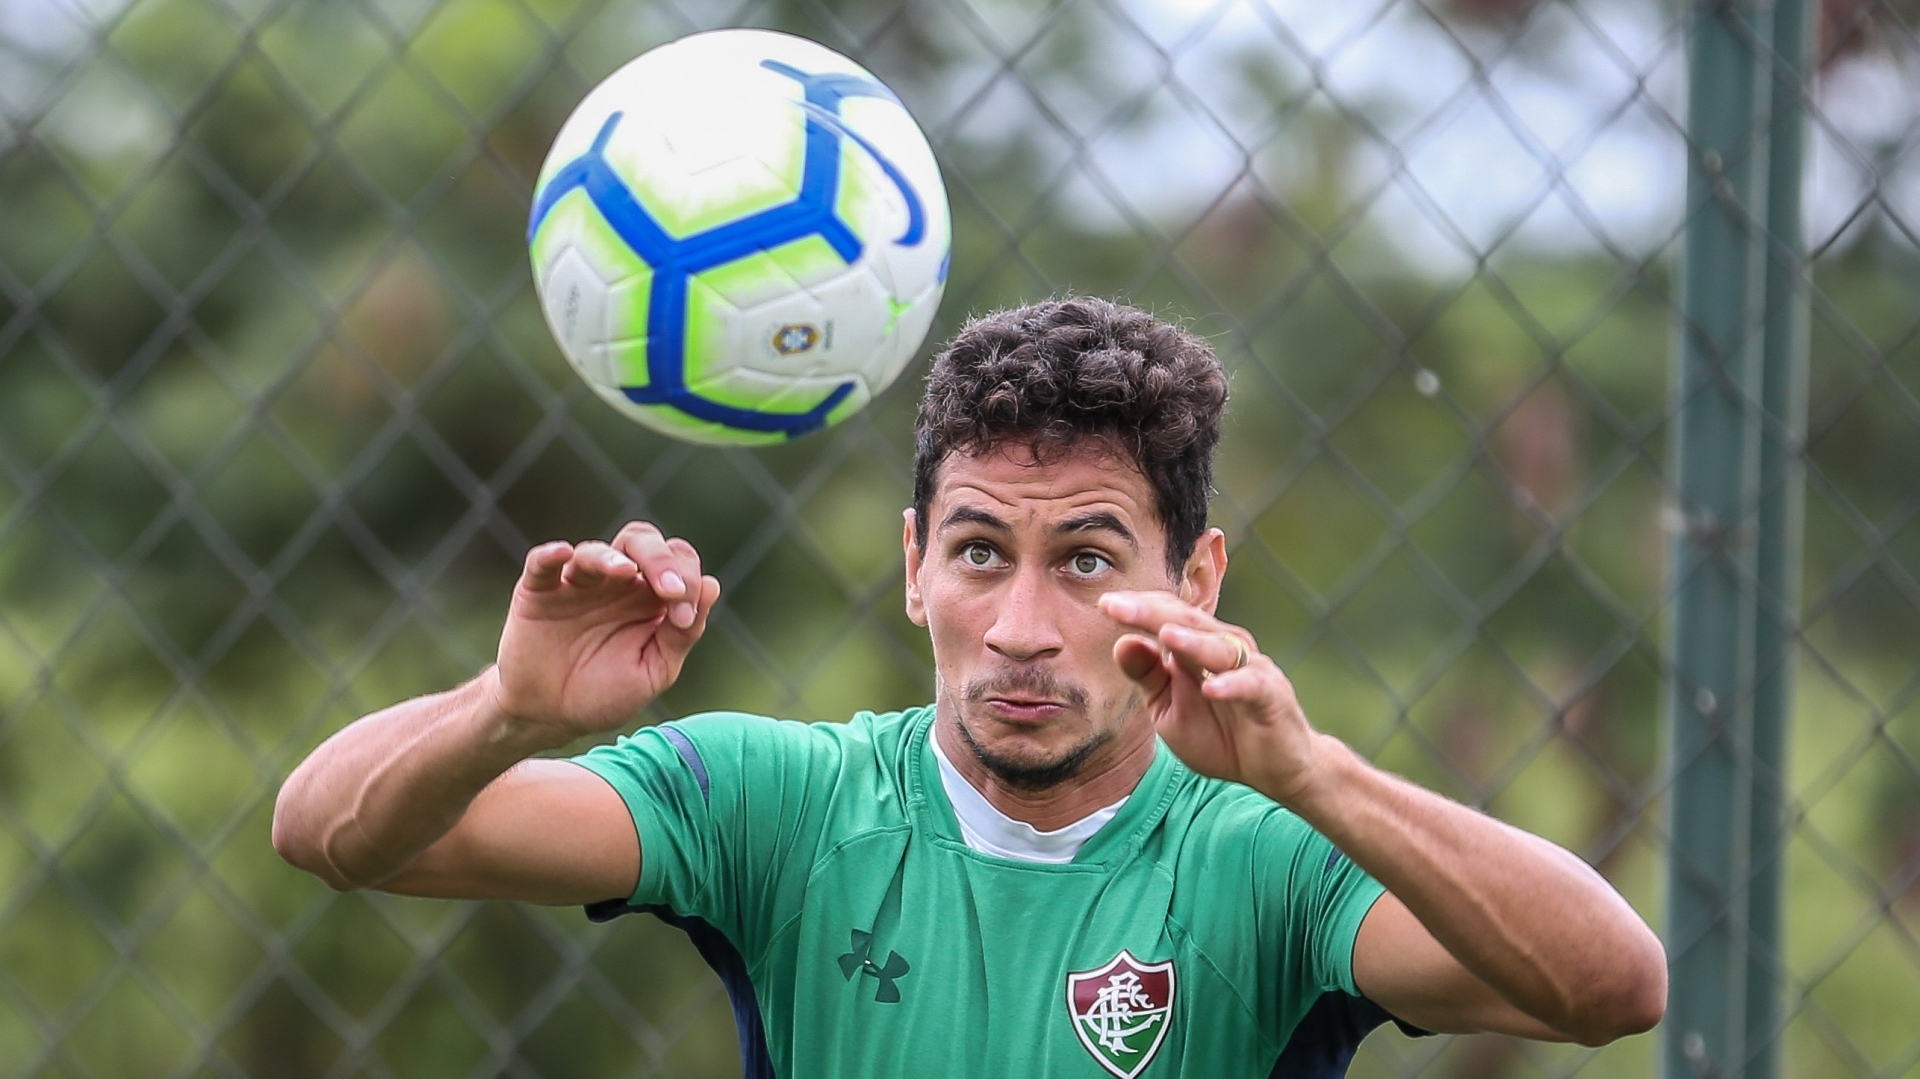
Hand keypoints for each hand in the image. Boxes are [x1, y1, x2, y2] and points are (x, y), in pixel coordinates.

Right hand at [488, 522, 720, 745]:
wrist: (551, 717)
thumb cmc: (606, 693)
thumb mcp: (654, 671)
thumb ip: (682, 634)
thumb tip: (713, 585)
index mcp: (650, 596)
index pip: (678, 562)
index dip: (688, 580)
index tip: (683, 619)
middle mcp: (616, 582)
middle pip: (641, 541)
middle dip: (660, 558)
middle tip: (671, 590)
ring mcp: (576, 584)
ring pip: (594, 551)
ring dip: (611, 558)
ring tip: (626, 573)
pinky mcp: (538, 592)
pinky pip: (541, 563)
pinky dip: (550, 555)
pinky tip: (562, 553)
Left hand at [1098, 590, 1324, 803]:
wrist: (1275, 770)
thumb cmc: (1221, 734)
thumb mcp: (1170, 709)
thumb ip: (1148, 676)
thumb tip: (1121, 642)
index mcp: (1197, 648)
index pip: (1166, 617)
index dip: (1137, 609)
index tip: (1103, 604)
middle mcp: (1224, 649)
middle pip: (1187, 623)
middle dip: (1152, 613)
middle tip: (1118, 606)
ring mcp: (1250, 669)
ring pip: (1220, 648)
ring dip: (1193, 641)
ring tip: (1165, 634)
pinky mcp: (1272, 696)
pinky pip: (1250, 686)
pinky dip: (1232, 685)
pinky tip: (1210, 688)